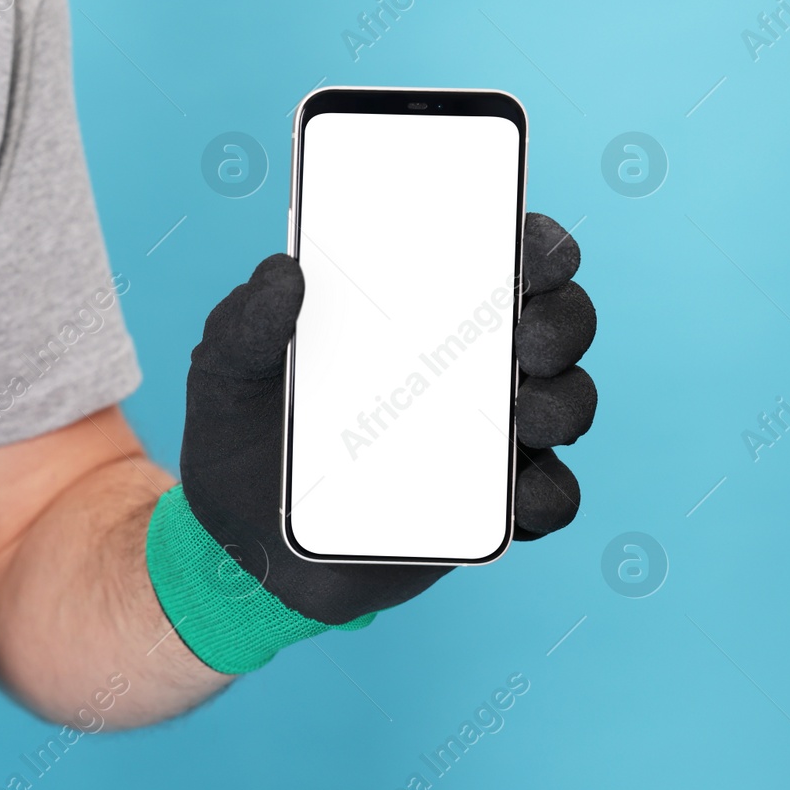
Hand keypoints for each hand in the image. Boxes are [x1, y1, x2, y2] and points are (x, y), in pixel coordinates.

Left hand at [178, 213, 596, 625]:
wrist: (238, 545)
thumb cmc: (239, 435)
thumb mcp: (224, 371)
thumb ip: (245, 323)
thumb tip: (284, 272)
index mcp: (413, 312)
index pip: (497, 259)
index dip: (534, 244)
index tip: (533, 247)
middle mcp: (465, 366)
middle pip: (555, 325)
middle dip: (563, 322)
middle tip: (528, 339)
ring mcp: (484, 439)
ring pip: (565, 404)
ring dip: (564, 403)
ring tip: (522, 413)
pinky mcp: (488, 510)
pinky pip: (546, 500)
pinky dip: (546, 495)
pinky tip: (517, 493)